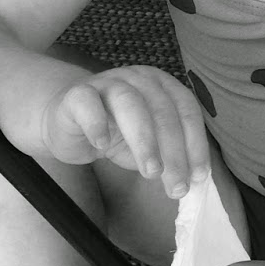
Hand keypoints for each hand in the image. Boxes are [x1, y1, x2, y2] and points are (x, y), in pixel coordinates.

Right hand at [39, 65, 209, 199]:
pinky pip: (88, 103)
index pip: (186, 110)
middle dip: (174, 152)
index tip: (197, 176)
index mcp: (162, 86)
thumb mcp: (148, 145)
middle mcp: (138, 79)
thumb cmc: (114, 132)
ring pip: (130, 104)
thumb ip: (169, 156)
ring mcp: (106, 82)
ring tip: (151, 172)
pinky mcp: (77, 94)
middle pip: (162, 111)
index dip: (195, 143)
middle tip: (176, 186)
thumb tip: (191, 182)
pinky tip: (102, 146)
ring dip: (145, 140)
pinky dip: (97, 123)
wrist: (67, 122)